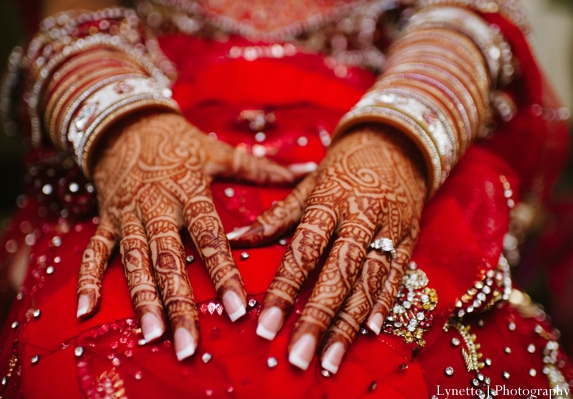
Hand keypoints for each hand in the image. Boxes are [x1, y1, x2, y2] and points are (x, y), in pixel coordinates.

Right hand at [76, 112, 293, 359]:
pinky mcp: (106, 220)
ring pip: (134, 262)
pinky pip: (94, 252)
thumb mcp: (218, 151)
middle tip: (189, 343)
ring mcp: (128, 216)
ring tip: (153, 335)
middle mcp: (158, 208)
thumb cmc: (179, 142)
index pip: (210, 237)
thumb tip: (308, 168)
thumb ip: (261, 168)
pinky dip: (88, 280)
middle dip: (179, 303)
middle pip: (169, 260)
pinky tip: (87, 311)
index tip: (238, 309)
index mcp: (189, 192)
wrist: (126, 122)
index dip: (224, 273)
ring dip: (141, 300)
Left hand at [230, 125, 426, 372]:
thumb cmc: (342, 166)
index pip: (303, 250)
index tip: (266, 325)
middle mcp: (359, 217)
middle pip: (338, 273)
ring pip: (368, 281)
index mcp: (329, 201)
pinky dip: (383, 304)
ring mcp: (388, 229)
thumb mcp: (308, 185)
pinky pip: (396, 275)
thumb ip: (275, 216)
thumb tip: (235, 239)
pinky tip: (370, 331)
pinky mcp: (409, 239)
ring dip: (349, 323)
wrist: (396, 142)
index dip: (285, 289)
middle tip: (299, 356)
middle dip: (318, 317)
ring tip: (330, 358)